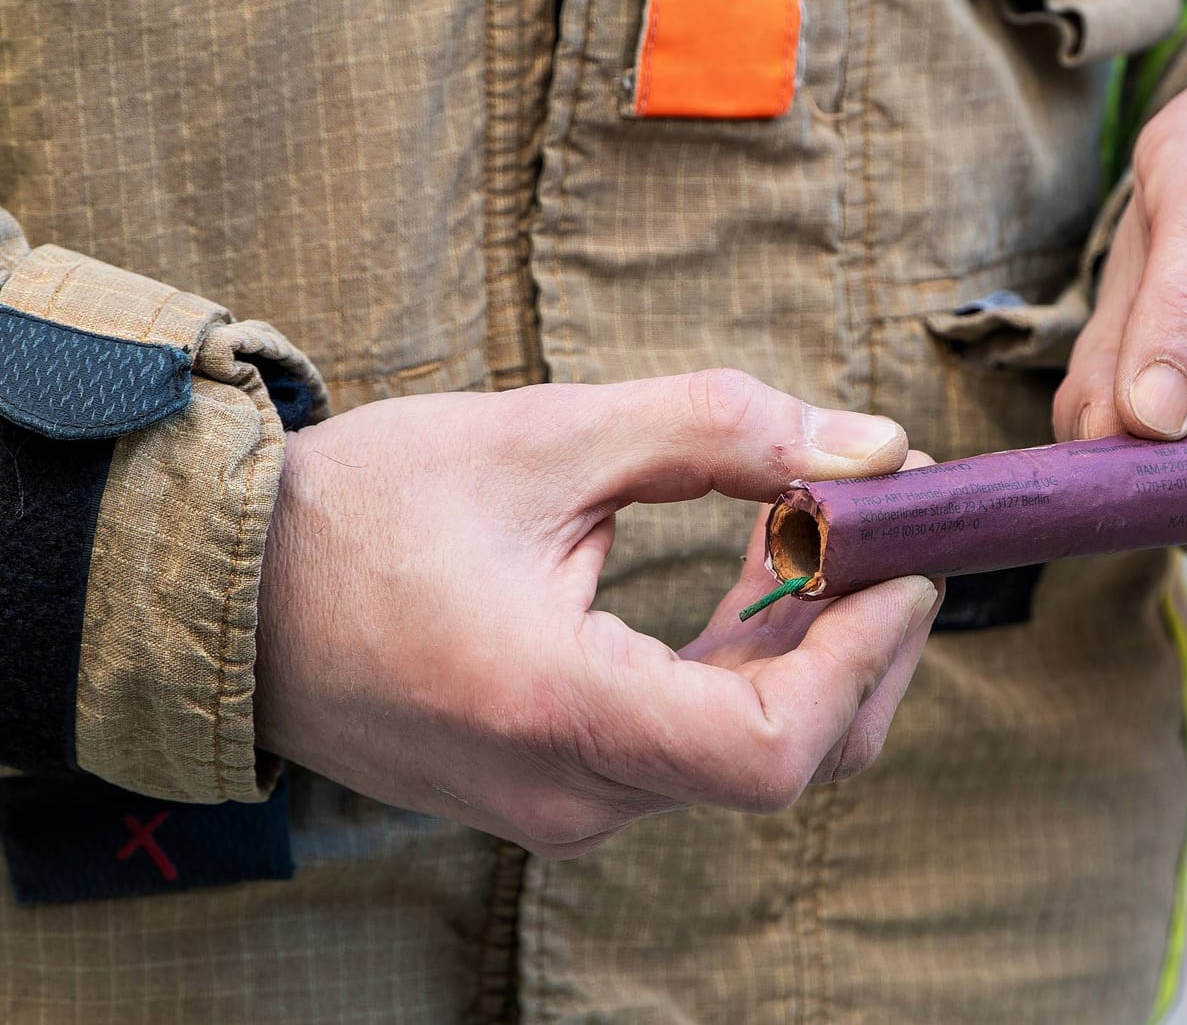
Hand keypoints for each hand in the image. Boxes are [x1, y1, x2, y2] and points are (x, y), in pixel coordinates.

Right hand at [256, 369, 940, 857]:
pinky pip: (697, 748)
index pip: (773, 748)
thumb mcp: (550, 437)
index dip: (866, 654)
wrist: (227, 593)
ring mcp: (566, 806)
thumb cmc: (363, 510)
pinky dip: (753, 666)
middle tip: (892, 526)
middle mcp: (570, 792)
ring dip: (814, 648)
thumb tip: (874, 448)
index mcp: (556, 713)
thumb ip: (722, 432)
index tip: (905, 558)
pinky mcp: (562, 790)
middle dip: (865, 643)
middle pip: (788, 759)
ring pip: (750, 758)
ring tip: (826, 525)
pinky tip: (765, 571)